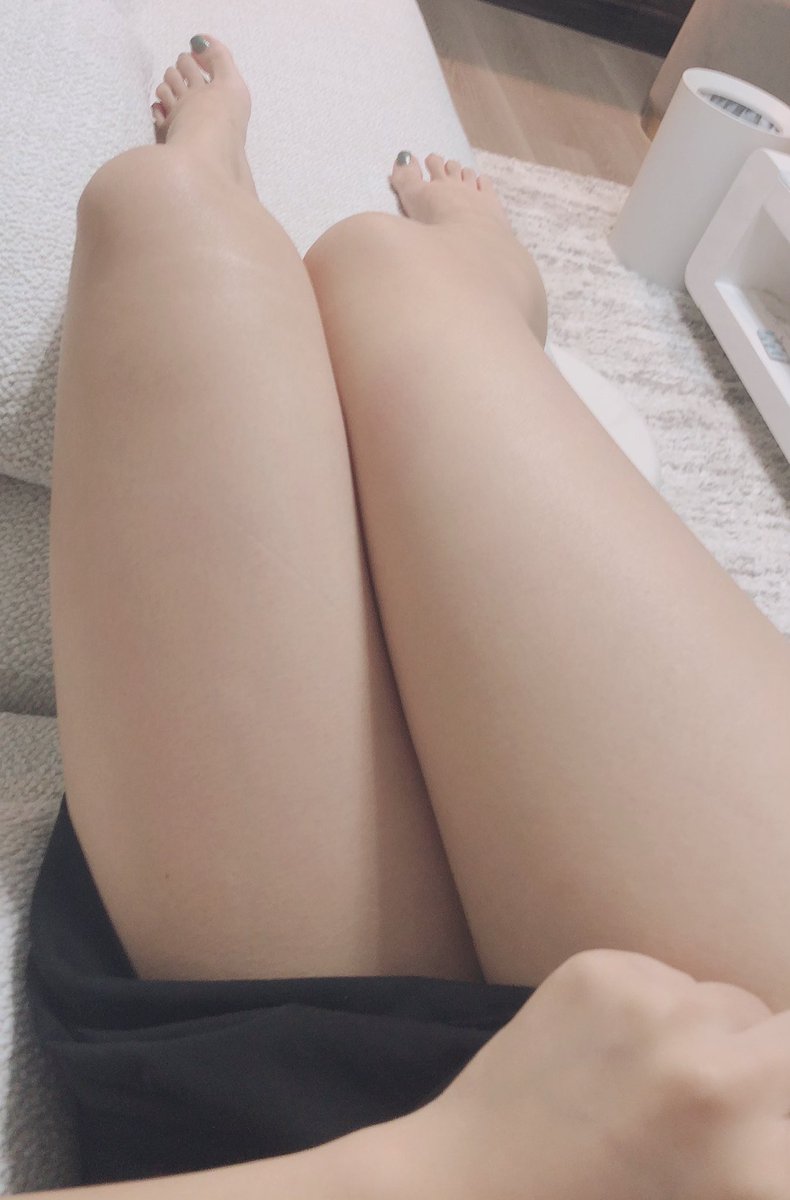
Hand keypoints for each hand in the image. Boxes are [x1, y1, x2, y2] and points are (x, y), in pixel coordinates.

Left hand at [403, 948, 789, 1199]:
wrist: (464, 1187)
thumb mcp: (708, 1198)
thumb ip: (758, 1156)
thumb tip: (770, 1112)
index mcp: (752, 1171)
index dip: (778, 1115)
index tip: (760, 1118)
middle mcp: (711, 1078)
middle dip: (777, 1064)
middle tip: (722, 1093)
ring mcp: (650, 1015)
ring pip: (731, 1001)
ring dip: (714, 1036)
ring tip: (656, 1085)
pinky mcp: (599, 973)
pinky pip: (666, 979)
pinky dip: (654, 1009)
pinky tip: (608, 1055)